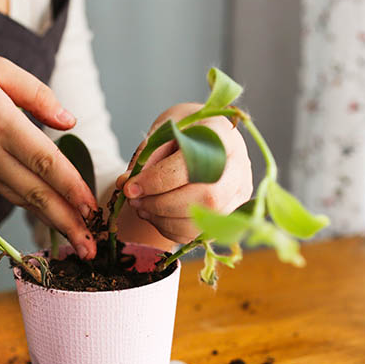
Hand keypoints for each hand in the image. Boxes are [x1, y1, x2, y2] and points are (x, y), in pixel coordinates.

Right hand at [0, 52, 97, 257]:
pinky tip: (54, 222)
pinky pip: (13, 196)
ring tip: (80, 246)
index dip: (71, 186)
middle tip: (92, 248)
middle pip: (37, 194)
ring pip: (25, 202)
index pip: (44, 161)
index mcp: (1, 123)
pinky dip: (35, 212)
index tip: (92, 207)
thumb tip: (69, 121)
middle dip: (67, 223)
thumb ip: (37, 94)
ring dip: (54, 225)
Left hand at [115, 102, 251, 242]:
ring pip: (204, 220)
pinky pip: (198, 233)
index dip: (158, 180)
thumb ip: (147, 155)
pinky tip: (155, 214)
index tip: (130, 186)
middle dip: (161, 204)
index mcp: (223, 136)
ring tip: (141, 206)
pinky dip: (170, 228)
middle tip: (134, 200)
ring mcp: (238, 194)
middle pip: (207, 197)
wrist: (203, 141)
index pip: (194, 164)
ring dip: (163, 219)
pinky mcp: (228, 215)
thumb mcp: (164, 130)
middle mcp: (239, 167)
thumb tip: (125, 183)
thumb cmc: (183, 132)